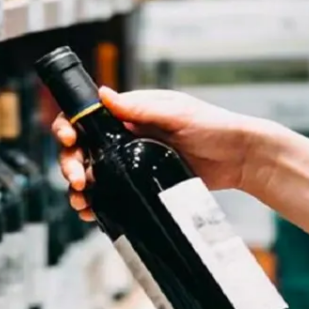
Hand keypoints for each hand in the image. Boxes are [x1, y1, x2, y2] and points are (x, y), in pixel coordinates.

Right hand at [52, 87, 259, 220]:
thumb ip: (141, 108)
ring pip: (93, 175)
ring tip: (81, 202)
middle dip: (70, 164)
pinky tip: (92, 213)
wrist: (241, 158)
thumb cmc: (214, 126)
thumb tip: (103, 95)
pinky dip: (98, 204)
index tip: (68, 140)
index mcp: (129, 115)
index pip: (86, 117)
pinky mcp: (142, 186)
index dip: (69, 127)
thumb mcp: (177, 113)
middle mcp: (125, 138)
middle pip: (82, 150)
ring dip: (79, 189)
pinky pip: (112, 194)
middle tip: (77, 180)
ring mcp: (132, 164)